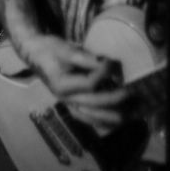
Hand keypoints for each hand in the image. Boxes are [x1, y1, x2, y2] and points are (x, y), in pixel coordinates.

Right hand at [17, 33, 131, 130]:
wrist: (36, 56)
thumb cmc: (51, 50)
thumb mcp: (66, 49)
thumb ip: (87, 58)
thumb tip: (109, 64)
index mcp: (62, 85)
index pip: (89, 83)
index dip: (105, 73)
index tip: (116, 63)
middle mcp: (66, 100)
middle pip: (95, 104)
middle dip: (116, 98)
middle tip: (132, 91)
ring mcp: (70, 105)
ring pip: (95, 117)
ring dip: (115, 117)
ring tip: (133, 114)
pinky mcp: (74, 107)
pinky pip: (92, 120)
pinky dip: (107, 122)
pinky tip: (120, 120)